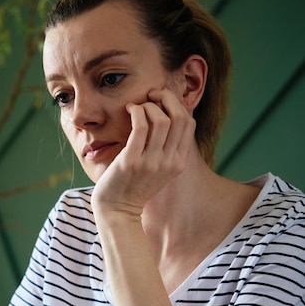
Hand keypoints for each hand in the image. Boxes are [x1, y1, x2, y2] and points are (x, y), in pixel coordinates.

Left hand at [91, 87, 195, 215]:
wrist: (117, 210)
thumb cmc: (134, 185)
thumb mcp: (158, 168)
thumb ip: (166, 148)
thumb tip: (165, 115)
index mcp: (178, 163)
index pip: (188, 123)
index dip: (176, 104)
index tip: (160, 100)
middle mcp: (169, 162)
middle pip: (179, 117)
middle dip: (166, 98)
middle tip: (150, 96)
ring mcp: (151, 162)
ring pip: (161, 119)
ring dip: (148, 105)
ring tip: (137, 107)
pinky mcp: (132, 160)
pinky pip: (141, 125)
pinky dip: (136, 111)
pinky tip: (129, 110)